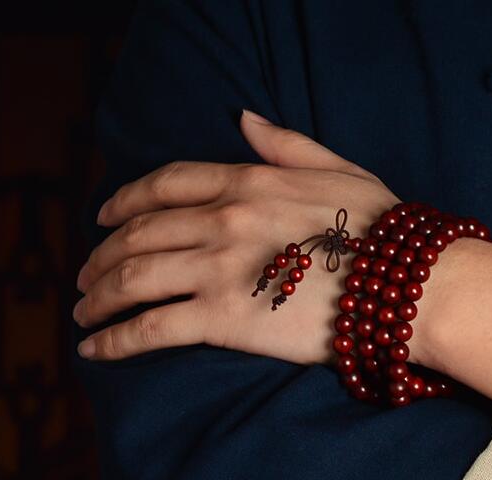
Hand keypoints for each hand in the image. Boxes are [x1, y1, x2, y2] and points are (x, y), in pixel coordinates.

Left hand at [73, 110, 401, 364]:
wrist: (408, 285)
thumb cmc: (383, 229)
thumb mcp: (339, 170)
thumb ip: (286, 144)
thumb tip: (242, 118)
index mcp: (248, 181)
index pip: (165, 184)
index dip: (124, 199)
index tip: (104, 215)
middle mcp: (222, 220)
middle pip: (138, 233)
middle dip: (101, 254)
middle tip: (85, 275)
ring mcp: (218, 268)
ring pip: (132, 278)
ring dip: (97, 296)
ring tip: (83, 311)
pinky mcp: (223, 319)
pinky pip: (150, 328)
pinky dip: (115, 340)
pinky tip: (95, 349)